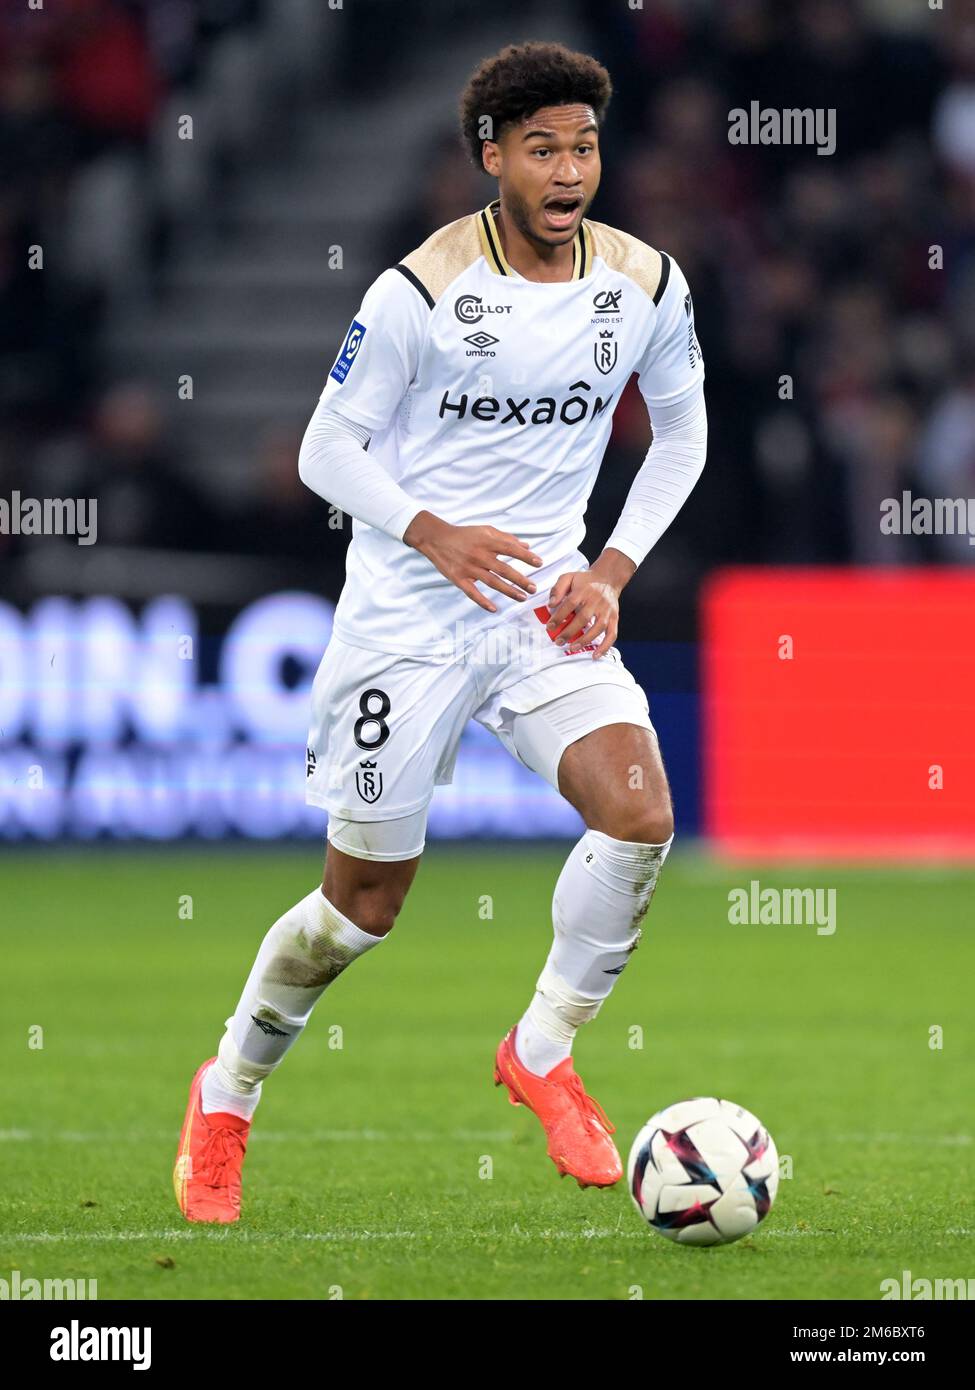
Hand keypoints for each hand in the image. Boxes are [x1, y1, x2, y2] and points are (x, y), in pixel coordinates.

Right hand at [404, 510, 542, 612]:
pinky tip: (494, 609)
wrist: (436, 538)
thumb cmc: (465, 534)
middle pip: (504, 569)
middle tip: (534, 588)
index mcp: (487, 542)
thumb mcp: (486, 531)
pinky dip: (483, 602)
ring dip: (509, 591)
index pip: (511, 549)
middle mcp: (479, 555)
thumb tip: (527, 547)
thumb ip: (507, 538)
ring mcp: (469, 568)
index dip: (526, 557)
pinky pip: (472, 593)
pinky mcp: (459, 579)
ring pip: (492, 582)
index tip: (540, 563)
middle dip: (520, 580)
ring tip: (523, 598)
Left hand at [545, 549, 635, 657]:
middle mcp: (596, 601)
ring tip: (572, 648)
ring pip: (597, 628)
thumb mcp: (569, 577)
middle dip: (569, 632)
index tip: (550, 626)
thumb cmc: (585, 580)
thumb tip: (551, 604)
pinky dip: (605, 646)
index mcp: (583, 591)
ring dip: (585, 640)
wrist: (608, 578)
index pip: (569, 604)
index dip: (559, 616)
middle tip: (558, 641)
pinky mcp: (614, 618)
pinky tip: (595, 655)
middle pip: (583, 618)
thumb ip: (558, 589)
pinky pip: (612, 634)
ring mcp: (607, 611)